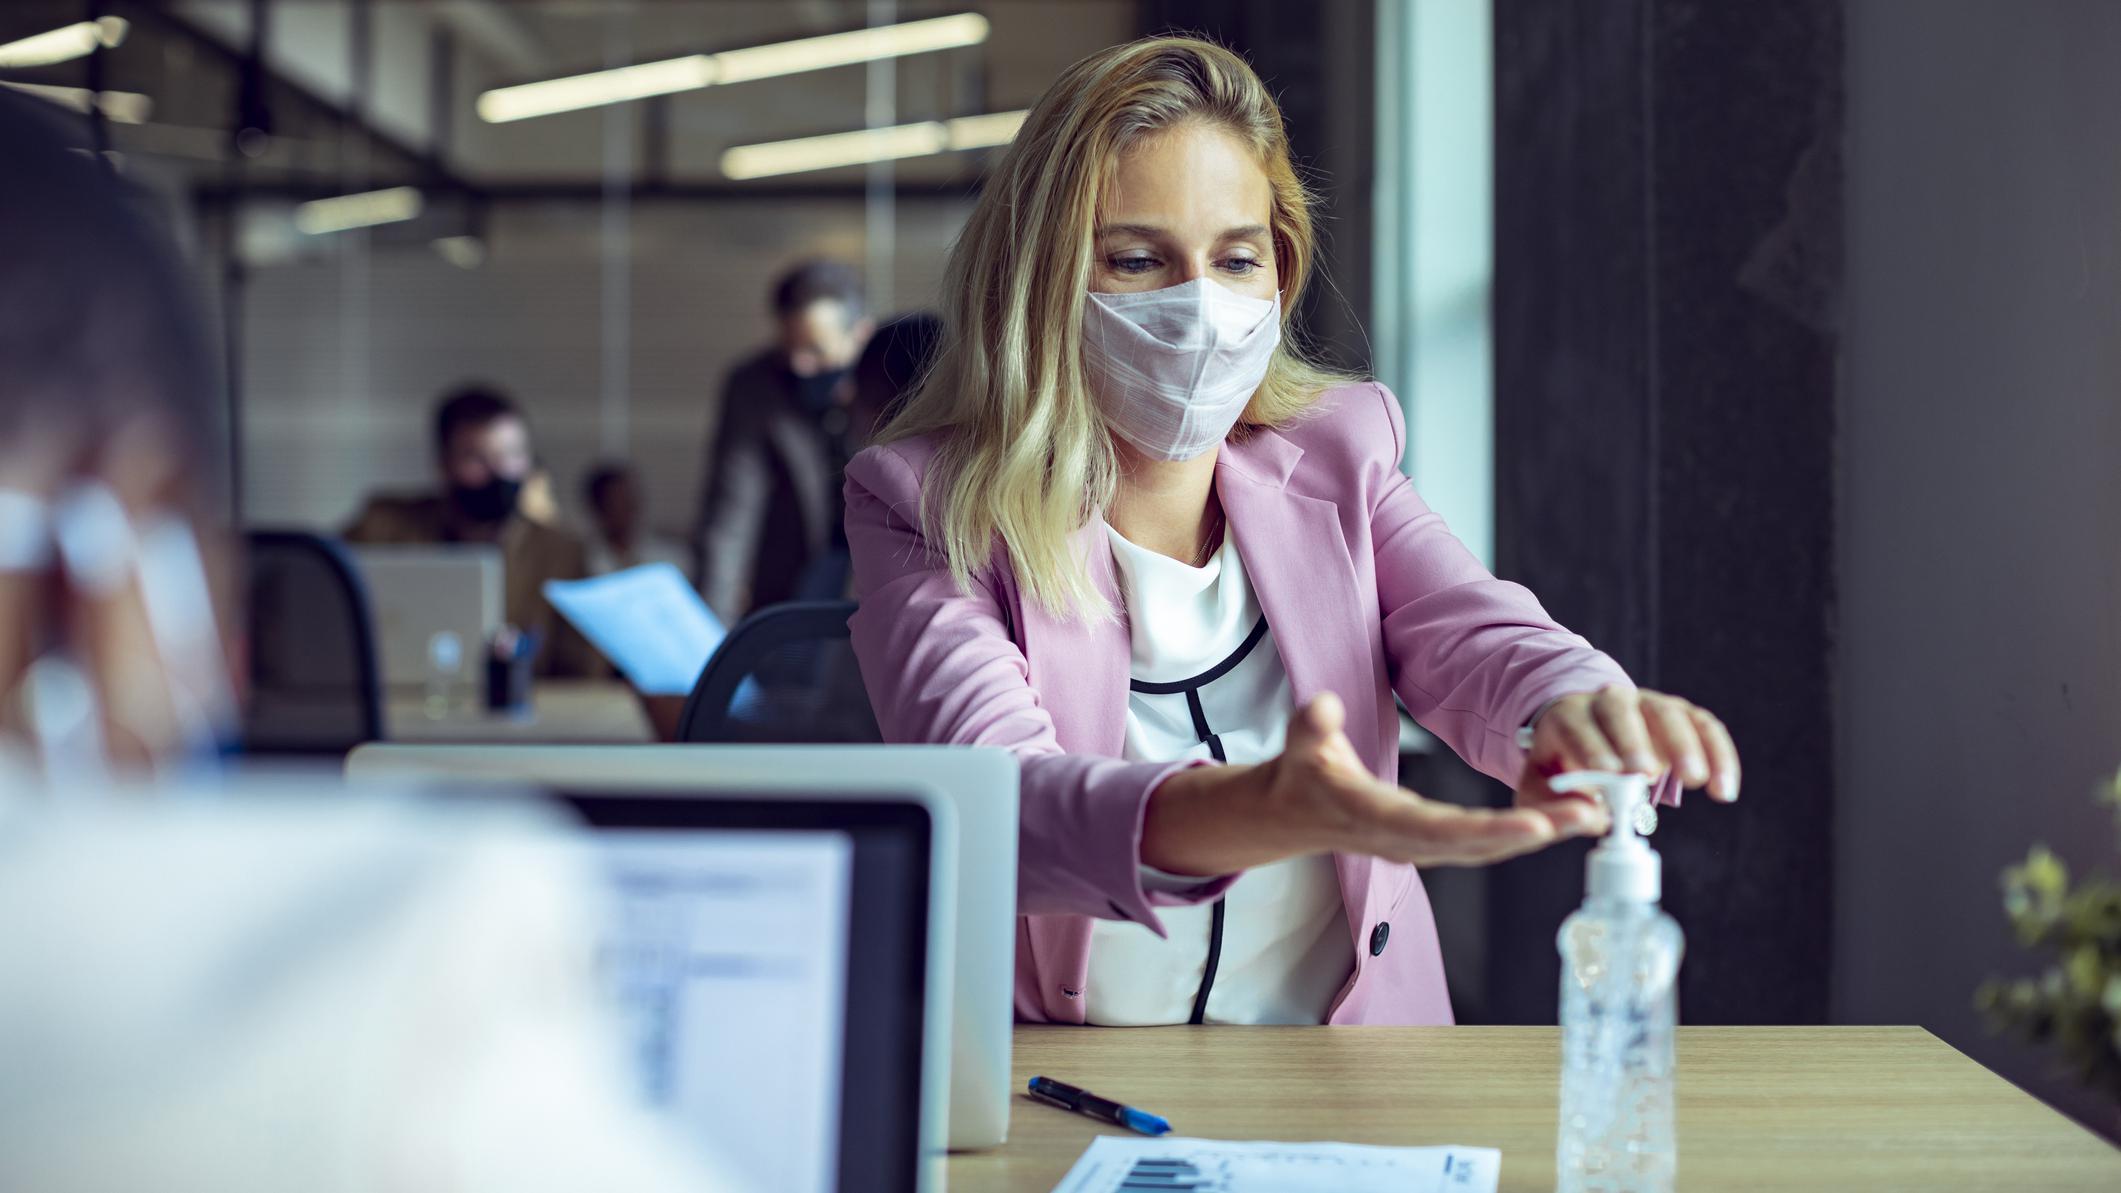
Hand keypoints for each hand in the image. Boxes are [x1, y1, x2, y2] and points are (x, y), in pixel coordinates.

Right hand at [1142, 693, 1601, 875]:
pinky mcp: (1435, 843)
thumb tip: (1323, 706)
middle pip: (1480, 845)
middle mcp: (1406, 841)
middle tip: (1590, 814)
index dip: (1488, 831)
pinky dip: (1526, 831)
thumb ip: (1312, 725)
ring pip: (1490, 847)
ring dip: (1543, 833)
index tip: (1536, 824)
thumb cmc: (1303, 772)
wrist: (1295, 812)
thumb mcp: (1300, 743)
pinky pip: (1486, 842)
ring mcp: (1423, 847)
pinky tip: (1562, 816)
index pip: (1438, 830)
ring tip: (1592, 814)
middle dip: (1538, 832)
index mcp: (1376, 818)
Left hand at [1521, 685, 1741, 815]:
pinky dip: (1718, 755)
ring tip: (1694, 780)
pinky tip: (1723, 789)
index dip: (1591, 747)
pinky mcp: (1681, 713)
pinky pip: (1704, 726)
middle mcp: (1609, 700)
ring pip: (1668, 712)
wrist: (1585, 732)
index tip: (1608, 774)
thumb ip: (1555, 805)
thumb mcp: (1543, 785)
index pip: (1576, 725)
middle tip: (1647, 774)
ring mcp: (1648, 703)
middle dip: (1634, 741)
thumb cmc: (1561, 765)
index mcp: (1568, 715)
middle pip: (1621, 710)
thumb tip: (1596, 820)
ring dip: (1683, 745)